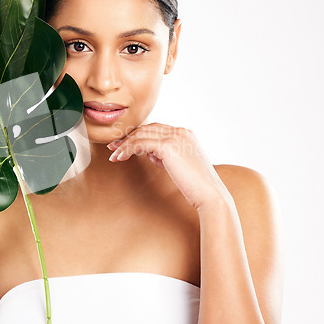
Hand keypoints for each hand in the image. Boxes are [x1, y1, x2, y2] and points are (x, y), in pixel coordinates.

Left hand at [107, 123, 231, 210]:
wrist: (210, 194)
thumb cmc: (196, 185)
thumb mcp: (179, 164)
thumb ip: (165, 155)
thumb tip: (148, 152)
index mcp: (185, 133)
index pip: (155, 129)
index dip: (137, 135)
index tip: (123, 145)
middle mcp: (180, 131)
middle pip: (146, 128)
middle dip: (128, 137)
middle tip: (113, 147)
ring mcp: (175, 137)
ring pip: (141, 134)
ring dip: (124, 144)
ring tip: (114, 155)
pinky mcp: (168, 146)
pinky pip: (141, 143)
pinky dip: (128, 149)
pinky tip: (120, 157)